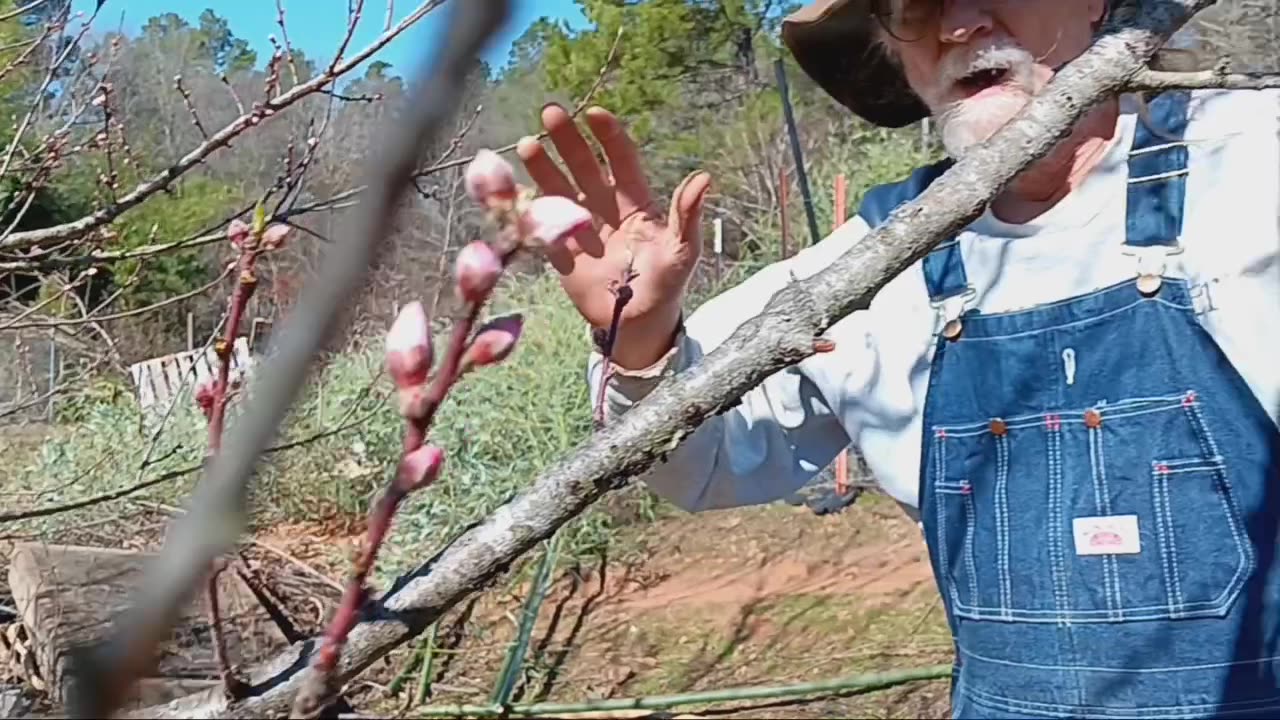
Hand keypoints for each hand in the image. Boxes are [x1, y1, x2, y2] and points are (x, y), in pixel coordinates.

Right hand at [516, 104, 711, 369]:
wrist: (638, 323)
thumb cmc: (666, 283)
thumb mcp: (682, 250)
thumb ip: (687, 215)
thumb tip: (704, 177)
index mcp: (635, 201)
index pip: (620, 158)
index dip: (608, 135)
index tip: (594, 113)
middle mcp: (604, 206)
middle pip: (584, 165)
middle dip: (568, 139)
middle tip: (551, 112)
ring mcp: (580, 227)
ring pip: (559, 189)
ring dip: (543, 167)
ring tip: (526, 143)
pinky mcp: (562, 251)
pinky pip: (542, 226)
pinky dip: (528, 210)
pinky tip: (512, 190)